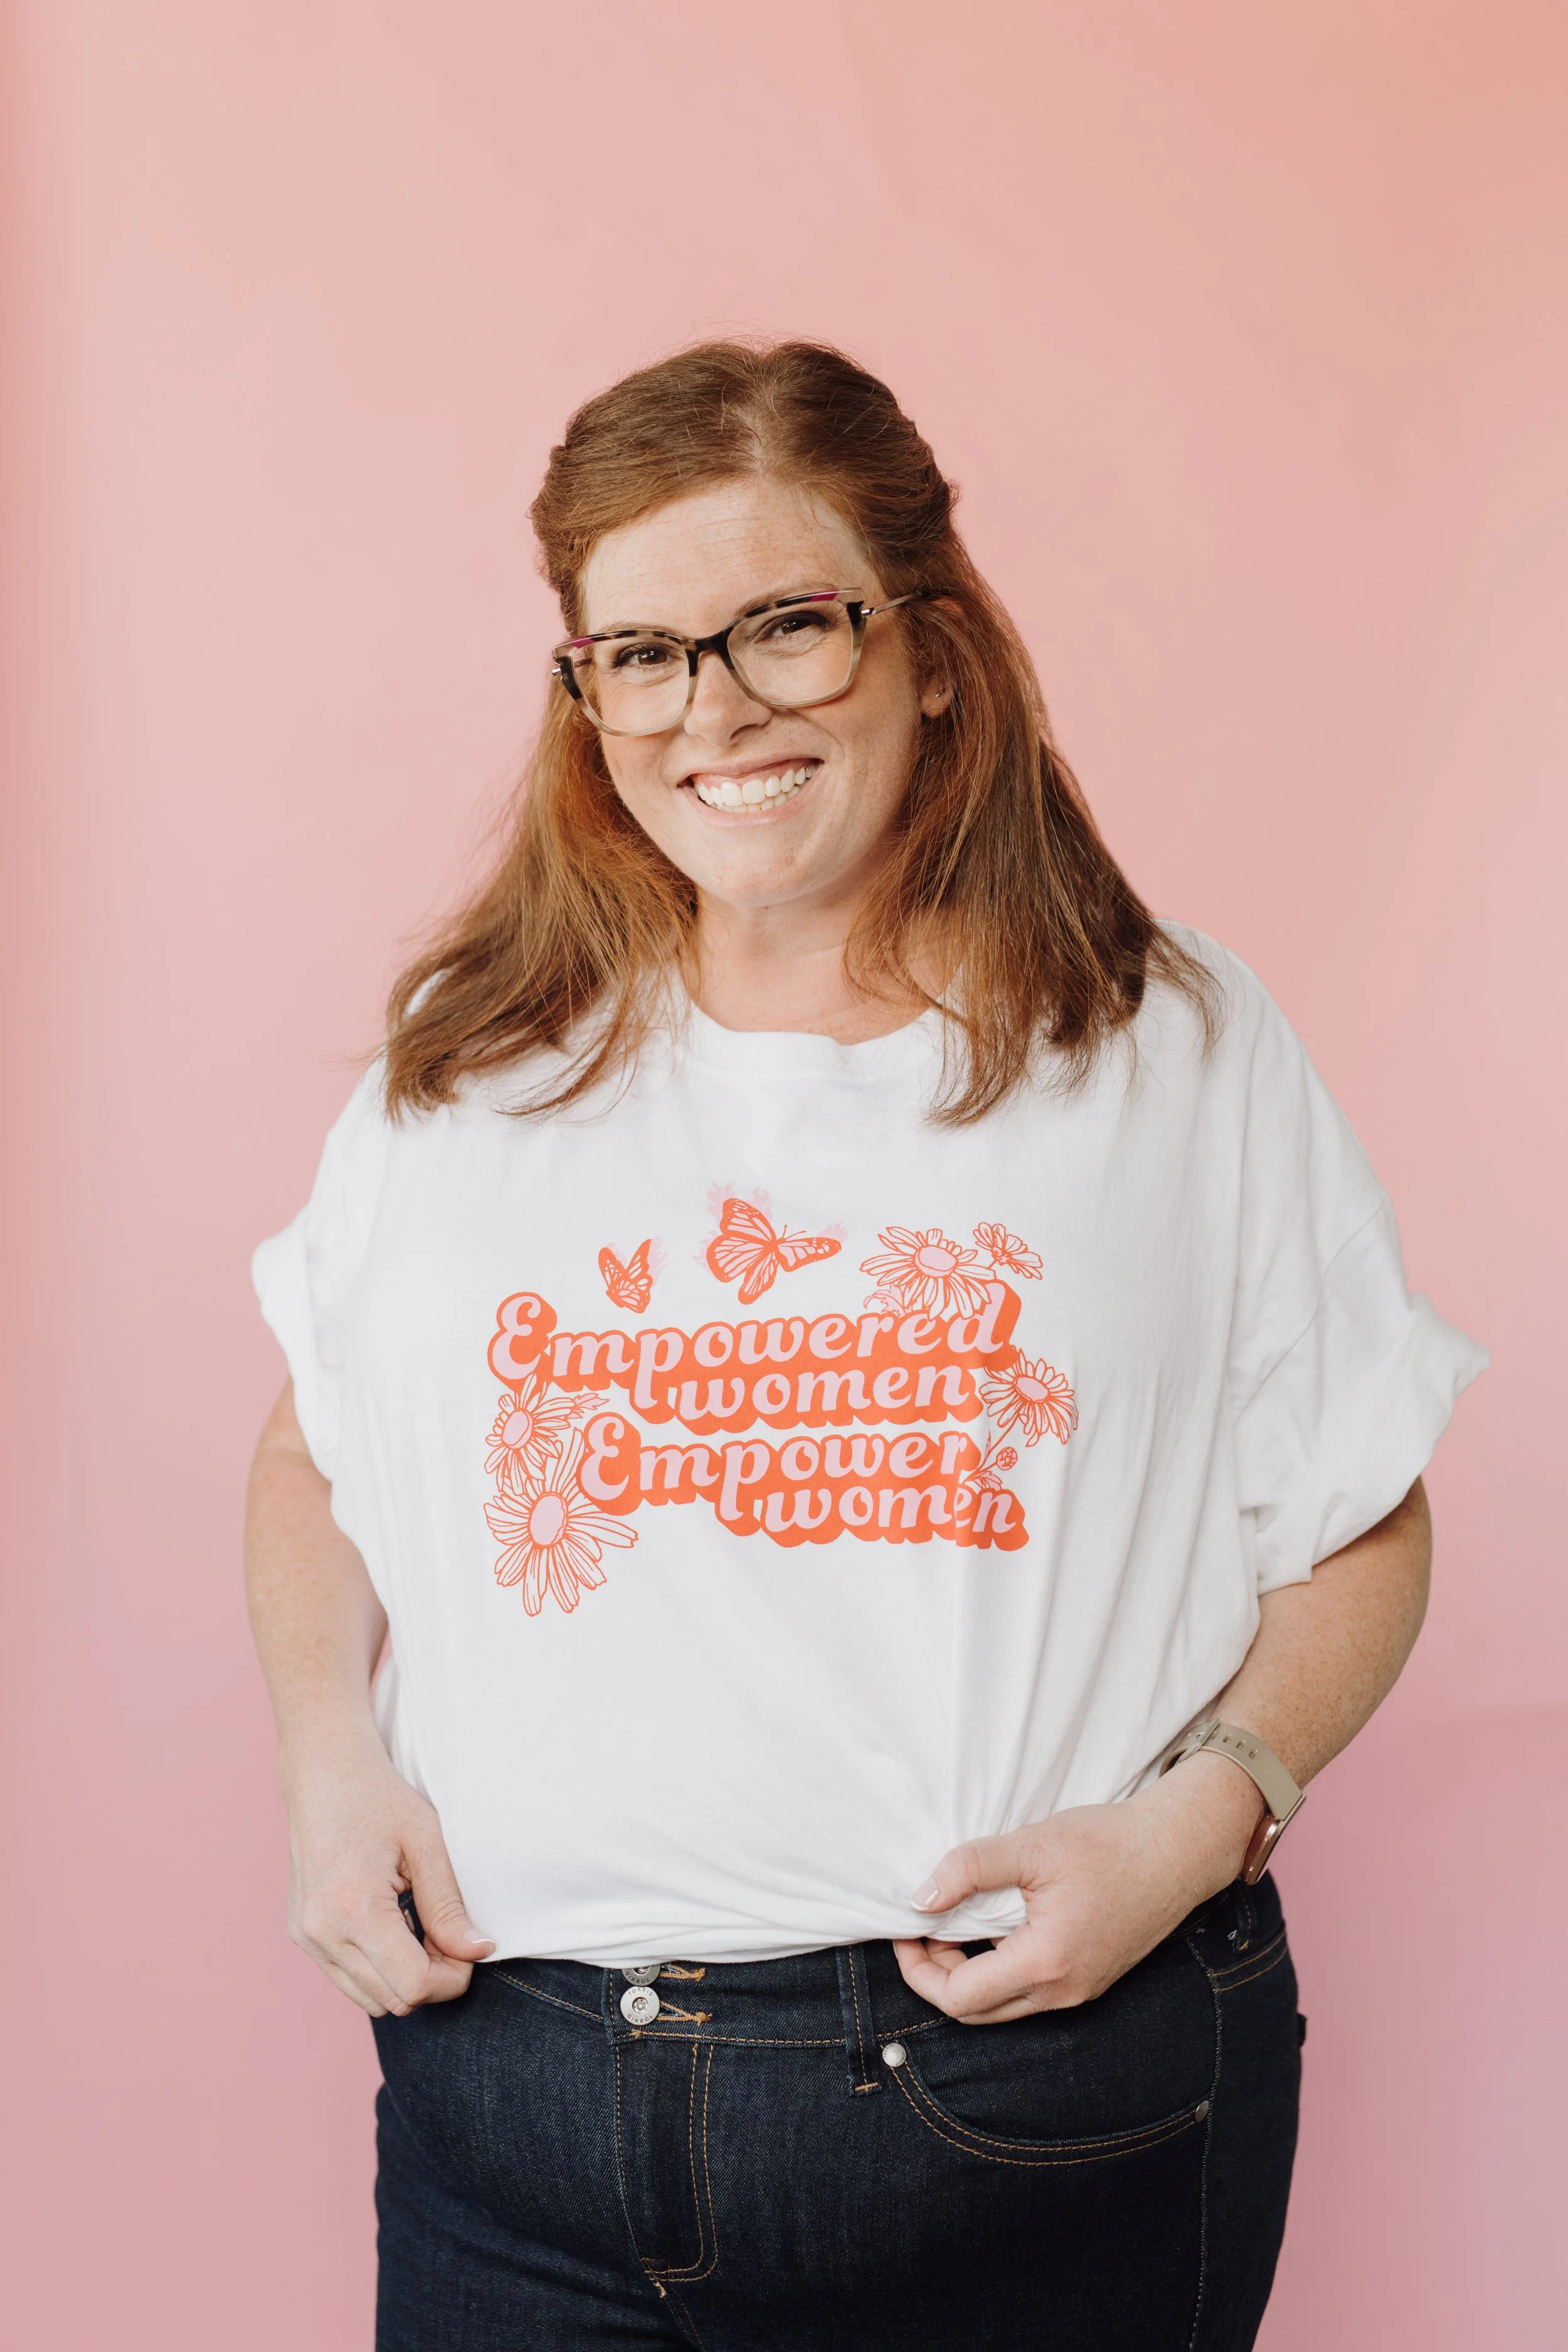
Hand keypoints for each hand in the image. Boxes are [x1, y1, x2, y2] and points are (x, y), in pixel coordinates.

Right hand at [281, 1728, 493, 2016]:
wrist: (322, 1772)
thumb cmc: (378, 1797)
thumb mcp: (425, 1841)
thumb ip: (449, 1905)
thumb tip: (478, 1952)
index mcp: (353, 1908)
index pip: (414, 1985)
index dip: (453, 1976)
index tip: (468, 1944)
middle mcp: (322, 1933)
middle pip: (395, 2000)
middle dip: (433, 1977)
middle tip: (447, 1931)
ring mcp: (307, 1938)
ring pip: (372, 1999)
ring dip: (405, 1977)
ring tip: (419, 1925)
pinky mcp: (302, 1936)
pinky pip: (349, 1980)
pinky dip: (380, 1968)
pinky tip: (393, 1924)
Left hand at [892, 1752, 1263, 2022]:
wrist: (1177, 1849)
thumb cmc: (1108, 1843)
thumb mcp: (1030, 1846)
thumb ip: (969, 1869)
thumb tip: (920, 1898)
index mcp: (1045, 1964)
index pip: (959, 1999)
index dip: (920, 1969)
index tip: (907, 1930)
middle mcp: (1063, 1991)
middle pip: (976, 2012)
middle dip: (938, 1975)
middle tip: (924, 1927)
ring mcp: (1079, 1991)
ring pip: (1003, 2006)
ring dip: (968, 1973)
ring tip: (954, 1921)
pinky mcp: (1089, 1979)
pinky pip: (1029, 1991)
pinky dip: (999, 1968)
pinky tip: (994, 1924)